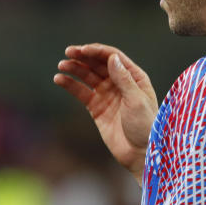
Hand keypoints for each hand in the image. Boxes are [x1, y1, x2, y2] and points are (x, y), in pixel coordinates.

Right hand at [54, 44, 156, 182]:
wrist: (140, 153)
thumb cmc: (145, 126)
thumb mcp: (136, 101)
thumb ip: (124, 79)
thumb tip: (111, 58)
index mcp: (134, 77)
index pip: (113, 57)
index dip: (97, 51)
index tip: (82, 50)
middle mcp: (119, 83)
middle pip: (98, 64)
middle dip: (83, 57)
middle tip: (69, 53)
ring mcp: (107, 95)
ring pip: (87, 76)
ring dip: (74, 69)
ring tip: (61, 66)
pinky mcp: (96, 108)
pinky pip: (81, 92)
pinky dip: (70, 85)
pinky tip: (60, 79)